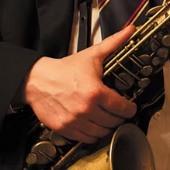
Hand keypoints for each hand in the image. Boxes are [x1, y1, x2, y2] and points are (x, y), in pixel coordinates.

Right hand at [23, 25, 136, 142]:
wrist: (38, 80)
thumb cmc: (65, 69)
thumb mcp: (92, 55)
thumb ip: (114, 43)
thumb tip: (130, 30)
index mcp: (95, 92)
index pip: (121, 108)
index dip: (129, 109)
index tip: (131, 109)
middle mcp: (86, 109)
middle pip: (112, 122)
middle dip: (119, 117)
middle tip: (119, 113)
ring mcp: (75, 121)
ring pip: (100, 133)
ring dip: (106, 127)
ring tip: (107, 120)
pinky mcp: (65, 129)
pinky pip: (85, 138)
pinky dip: (91, 134)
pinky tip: (93, 126)